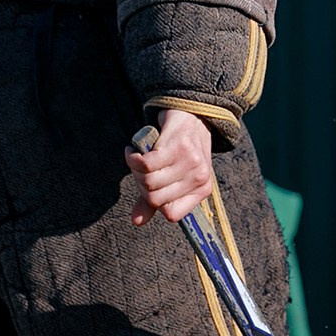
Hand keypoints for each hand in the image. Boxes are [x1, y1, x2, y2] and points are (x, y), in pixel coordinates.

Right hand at [127, 108, 214, 224]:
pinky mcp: (177, 147)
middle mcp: (199, 178)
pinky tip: (133, 150)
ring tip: (137, 158)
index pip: (171, 215)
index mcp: (202, 191)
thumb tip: (136, 222)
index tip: (149, 187)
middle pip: (155, 198)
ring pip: (149, 181)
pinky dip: (132, 158)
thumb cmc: (179, 149)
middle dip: (140, 185)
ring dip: (135, 170)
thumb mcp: (173, 176)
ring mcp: (190, 163)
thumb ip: (154, 200)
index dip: (154, 203)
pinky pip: (145, 164)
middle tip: (139, 169)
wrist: (191, 113)